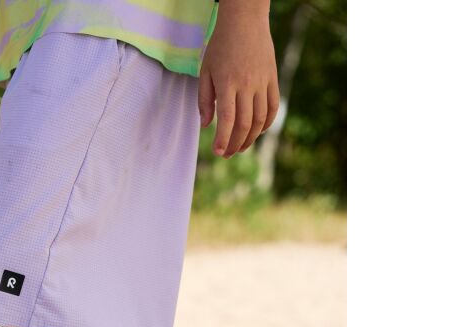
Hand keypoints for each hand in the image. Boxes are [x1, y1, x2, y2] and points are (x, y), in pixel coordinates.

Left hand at [198, 3, 278, 157]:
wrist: (245, 20)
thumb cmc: (221, 45)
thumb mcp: (205, 71)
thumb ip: (204, 99)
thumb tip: (206, 125)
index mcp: (227, 83)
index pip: (227, 119)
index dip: (223, 139)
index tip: (217, 152)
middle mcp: (247, 85)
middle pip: (245, 124)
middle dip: (235, 144)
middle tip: (226, 154)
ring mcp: (262, 82)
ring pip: (260, 120)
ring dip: (250, 138)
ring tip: (240, 147)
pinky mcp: (273, 78)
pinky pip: (273, 107)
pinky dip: (266, 123)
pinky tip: (257, 131)